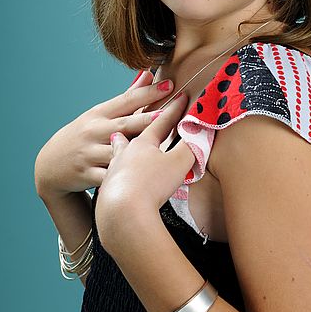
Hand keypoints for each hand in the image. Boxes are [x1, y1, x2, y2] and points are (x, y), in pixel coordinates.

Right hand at [34, 70, 174, 199]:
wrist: (50, 165)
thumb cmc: (85, 135)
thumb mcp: (100, 113)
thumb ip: (128, 97)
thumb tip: (147, 74)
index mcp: (100, 113)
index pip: (127, 100)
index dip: (148, 92)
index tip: (170, 85)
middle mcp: (94, 131)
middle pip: (126, 124)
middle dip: (149, 119)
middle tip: (171, 114)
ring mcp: (90, 153)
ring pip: (118, 151)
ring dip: (139, 151)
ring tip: (164, 149)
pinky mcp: (87, 174)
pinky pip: (109, 176)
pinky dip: (123, 176)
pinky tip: (142, 178)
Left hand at [95, 92, 194, 245]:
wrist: (122, 215)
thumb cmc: (151, 185)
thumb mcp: (179, 163)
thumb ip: (192, 146)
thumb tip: (203, 131)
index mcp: (142, 143)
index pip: (161, 122)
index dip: (174, 110)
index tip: (181, 97)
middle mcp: (124, 154)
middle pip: (130, 134)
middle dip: (135, 124)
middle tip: (135, 114)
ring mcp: (113, 173)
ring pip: (116, 155)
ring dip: (118, 149)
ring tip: (116, 144)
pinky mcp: (107, 193)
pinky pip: (111, 178)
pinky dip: (115, 175)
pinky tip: (115, 180)